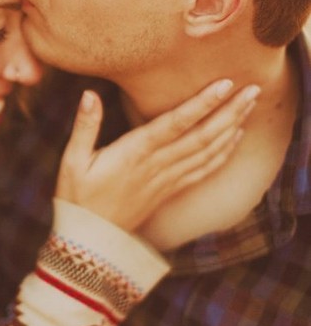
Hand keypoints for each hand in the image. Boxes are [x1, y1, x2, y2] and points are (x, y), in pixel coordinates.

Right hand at [56, 80, 259, 230]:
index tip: (224, 84)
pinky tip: (235, 138)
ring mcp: (167, 180)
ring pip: (208, 152)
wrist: (89, 241)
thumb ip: (85, 126)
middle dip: (230, 112)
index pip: (175, 123)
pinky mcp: (170, 191)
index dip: (202, 104)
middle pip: (202, 136)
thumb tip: (89, 94)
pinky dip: (224, 154)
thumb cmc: (78, 198)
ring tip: (250, 106)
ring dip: (232, 128)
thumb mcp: (72, 161)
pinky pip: (203, 170)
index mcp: (135, 153)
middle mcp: (157, 165)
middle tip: (253, 90)